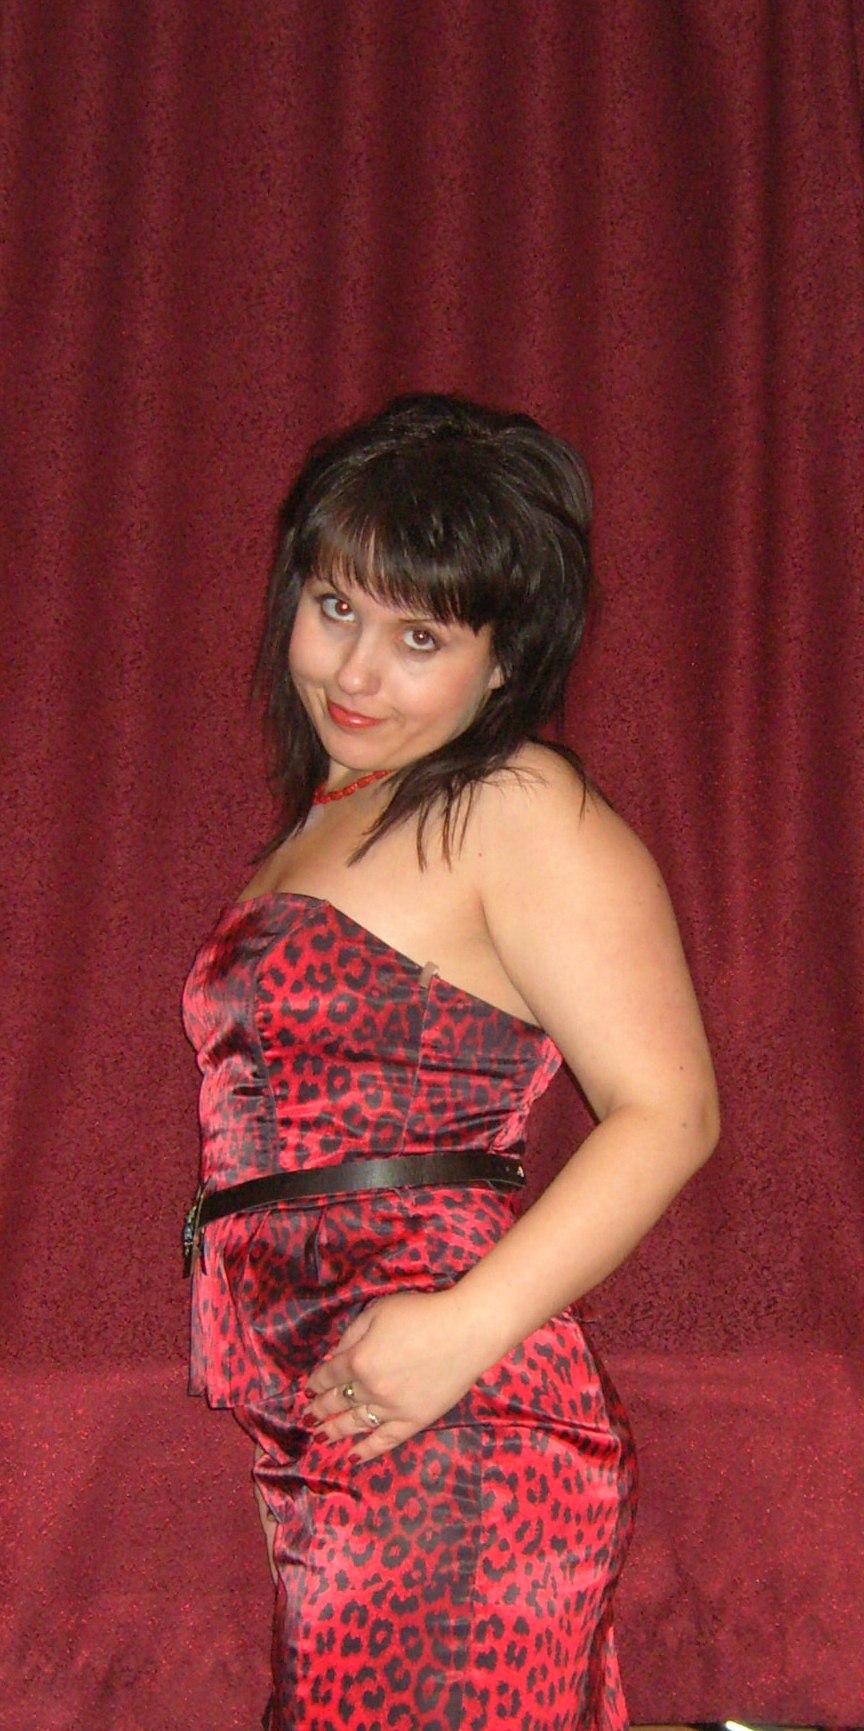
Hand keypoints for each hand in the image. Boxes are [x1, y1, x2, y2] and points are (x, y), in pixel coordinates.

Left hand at [304, 1289, 490, 1460]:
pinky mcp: (414, 1421)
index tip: (309, 1387)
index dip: (317, 1381)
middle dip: (319, 1408)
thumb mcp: (379, 1311)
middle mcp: (371, 1389)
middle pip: (338, 1401)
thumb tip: (336, 1356)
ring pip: (355, 1424)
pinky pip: (385, 1441)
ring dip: (334, 1431)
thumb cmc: (422, 1314)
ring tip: (319, 1437)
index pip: (329, 1375)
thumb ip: (353, 1333)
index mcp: (359, 1360)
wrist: (466, 1332)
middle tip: (306, 1415)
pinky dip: (367, 1450)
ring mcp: (392, 1409)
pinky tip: (352, 1456)